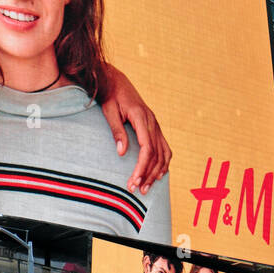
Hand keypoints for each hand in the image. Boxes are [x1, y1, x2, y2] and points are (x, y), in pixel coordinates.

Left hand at [100, 64, 170, 195]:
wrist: (116, 81)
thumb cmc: (110, 97)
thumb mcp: (109, 112)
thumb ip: (117, 131)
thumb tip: (122, 152)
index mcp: (142, 118)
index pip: (147, 148)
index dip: (142, 167)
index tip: (134, 181)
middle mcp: (153, 122)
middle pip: (156, 154)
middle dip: (148, 174)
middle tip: (137, 190)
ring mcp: (156, 125)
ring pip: (163, 152)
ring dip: (157, 172)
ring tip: (146, 188)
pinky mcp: (155, 127)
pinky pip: (164, 148)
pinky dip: (164, 162)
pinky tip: (158, 175)